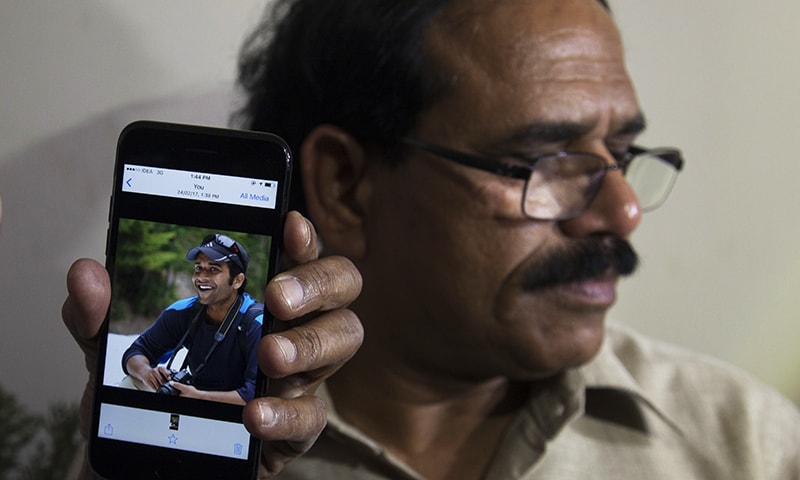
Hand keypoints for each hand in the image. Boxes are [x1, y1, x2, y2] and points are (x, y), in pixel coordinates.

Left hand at [62, 211, 362, 478]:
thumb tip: (86, 272)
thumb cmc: (143, 398)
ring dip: (310, 343)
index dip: (302, 237)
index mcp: (254, 297)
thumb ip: (95, 313)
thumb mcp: (108, 352)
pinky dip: (287, 412)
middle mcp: (290, 325)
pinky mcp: (295, 425)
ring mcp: (299, 375)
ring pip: (343, 339)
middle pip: (341, 285)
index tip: (289, 223)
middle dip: (317, 283)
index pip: (295, 253)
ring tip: (270, 357)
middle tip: (276, 298)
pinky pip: (313, 414)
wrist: (139, 464)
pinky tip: (255, 415)